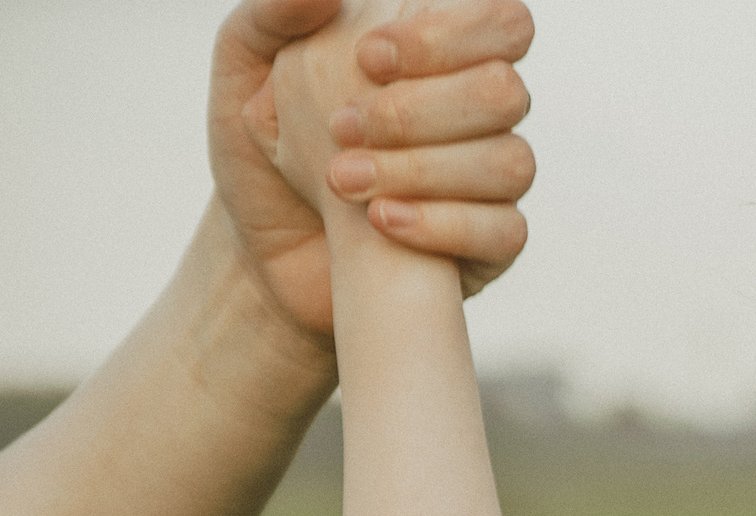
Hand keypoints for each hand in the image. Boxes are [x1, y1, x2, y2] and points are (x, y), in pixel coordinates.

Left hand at [210, 0, 534, 339]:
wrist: (263, 252)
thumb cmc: (263, 153)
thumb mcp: (245, 72)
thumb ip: (273, 15)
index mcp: (436, 58)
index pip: (500, 22)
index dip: (448, 34)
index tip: (368, 59)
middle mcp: (477, 118)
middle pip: (506, 91)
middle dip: (418, 110)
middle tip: (341, 126)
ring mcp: (491, 185)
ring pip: (510, 162)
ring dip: (421, 169)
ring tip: (342, 180)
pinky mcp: (491, 249)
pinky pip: (504, 231)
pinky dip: (440, 223)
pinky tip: (380, 221)